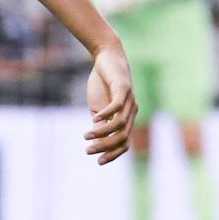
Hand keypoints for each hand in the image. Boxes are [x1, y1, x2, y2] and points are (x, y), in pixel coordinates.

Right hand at [84, 43, 136, 163]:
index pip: (125, 143)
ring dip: (103, 133)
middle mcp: (132, 111)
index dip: (113, 154)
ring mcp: (129, 100)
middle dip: (106, 147)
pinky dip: (106, 114)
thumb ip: (99, 124)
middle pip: (123, 137)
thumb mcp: (98, 107)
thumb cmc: (102, 83)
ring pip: (120, 124)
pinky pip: (117, 106)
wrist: (106, 57)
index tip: (98, 161)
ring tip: (87, 136)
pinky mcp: (123, 88)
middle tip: (89, 151)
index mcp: (127, 117)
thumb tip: (95, 142)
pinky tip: (94, 119)